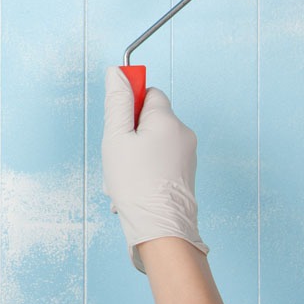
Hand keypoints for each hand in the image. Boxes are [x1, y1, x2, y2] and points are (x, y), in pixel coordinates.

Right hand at [102, 66, 207, 271]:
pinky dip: (145, 169)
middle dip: (130, 134)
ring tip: (125, 178)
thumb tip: (117, 73)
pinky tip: (134, 188)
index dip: (130, 103)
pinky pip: (161, 161)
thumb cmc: (136, 184)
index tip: (119, 122)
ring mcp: (187, 156)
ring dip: (135, 154)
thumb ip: (118, 102)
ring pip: (153, 142)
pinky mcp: (186, 174)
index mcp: (167, 120)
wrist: (161, 229)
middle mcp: (183, 134)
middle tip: (119, 154)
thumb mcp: (116, 137)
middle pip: (150, 119)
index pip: (149, 92)